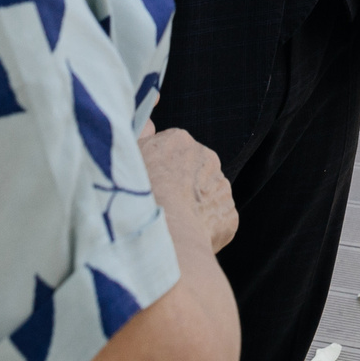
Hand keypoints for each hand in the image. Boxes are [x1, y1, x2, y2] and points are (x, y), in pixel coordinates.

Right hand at [139, 126, 236, 251]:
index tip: (154, 185)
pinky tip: (188, 236)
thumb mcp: (130, 156)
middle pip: (194, 171)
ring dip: (195, 207)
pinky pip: (217, 221)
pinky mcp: (229, 214)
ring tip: (175, 224)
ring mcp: (221, 186)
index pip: (173, 151)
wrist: (168, 233)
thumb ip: (141, 134)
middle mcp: (207, 158)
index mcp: (179, 141)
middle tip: (164, 205)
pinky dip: (206, 230)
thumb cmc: (142, 195)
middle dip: (183, 187)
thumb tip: (150, 124)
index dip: (163, 170)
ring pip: (208, 195)